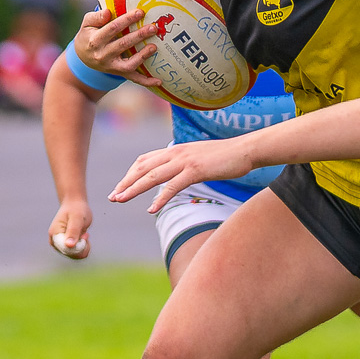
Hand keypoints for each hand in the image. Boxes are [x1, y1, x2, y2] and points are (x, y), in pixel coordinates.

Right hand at [48, 199, 92, 259]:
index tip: (85, 235)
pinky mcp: (66, 245)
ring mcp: (60, 244)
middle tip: (85, 234)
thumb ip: (73, 231)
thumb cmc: (76, 209)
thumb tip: (69, 245)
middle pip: (72, 255)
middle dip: (82, 246)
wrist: (75, 205)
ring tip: (84, 233)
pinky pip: (77, 253)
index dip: (79, 247)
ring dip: (84, 246)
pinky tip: (84, 236)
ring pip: (75, 255)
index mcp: (55, 235)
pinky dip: (84, 246)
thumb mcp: (77, 218)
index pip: (67, 251)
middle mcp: (55, 242)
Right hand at [74, 8, 164, 87]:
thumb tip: (109, 12)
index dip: (127, 20)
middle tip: (153, 28)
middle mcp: (103, 55)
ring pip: (129, 63)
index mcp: (95, 40)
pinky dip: (146, 81)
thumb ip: (96, 17)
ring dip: (143, 56)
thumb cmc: (88, 35)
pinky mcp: (119, 73)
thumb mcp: (87, 24)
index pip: (113, 28)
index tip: (140, 12)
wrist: (82, 56)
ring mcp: (111, 66)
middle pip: (123, 44)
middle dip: (139, 36)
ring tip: (154, 46)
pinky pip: (133, 78)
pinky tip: (159, 81)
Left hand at [109, 139, 253, 212]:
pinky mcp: (196, 170)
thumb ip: (186, 164)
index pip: (145, 159)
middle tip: (113, 196)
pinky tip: (151, 209)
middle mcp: (177, 153)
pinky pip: (172, 186)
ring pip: (152, 176)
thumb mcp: (201, 158)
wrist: (246, 150)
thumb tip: (178, 174)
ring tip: (121, 199)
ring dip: (134, 189)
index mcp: (177, 150)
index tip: (121, 186)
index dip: (131, 173)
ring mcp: (185, 161)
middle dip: (126, 182)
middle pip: (143, 167)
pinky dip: (159, 198)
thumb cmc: (227, 156)